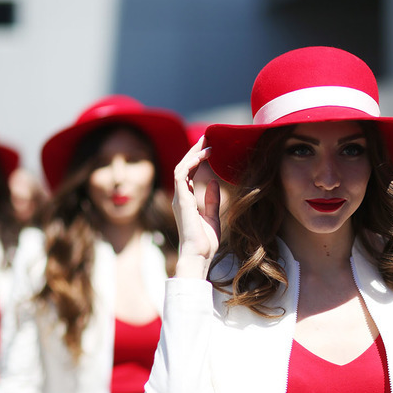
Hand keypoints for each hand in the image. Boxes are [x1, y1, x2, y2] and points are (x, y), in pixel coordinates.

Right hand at [172, 136, 220, 278]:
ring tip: (207, 142)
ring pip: (181, 167)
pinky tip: (204, 155)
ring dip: (193, 153)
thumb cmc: (205, 242)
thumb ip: (211, 199)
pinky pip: (182, 174)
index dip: (197, 158)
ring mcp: (178, 198)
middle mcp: (179, 197)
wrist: (198, 255)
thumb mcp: (212, 217)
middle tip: (207, 137)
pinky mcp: (181, 200)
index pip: (188, 173)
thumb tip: (214, 182)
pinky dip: (191, 162)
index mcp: (185, 200)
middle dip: (195, 150)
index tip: (209, 147)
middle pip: (184, 167)